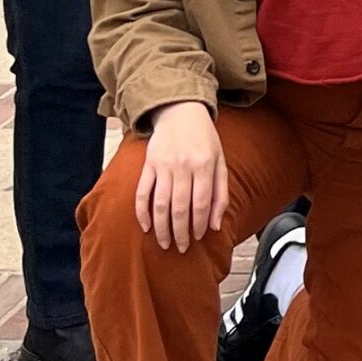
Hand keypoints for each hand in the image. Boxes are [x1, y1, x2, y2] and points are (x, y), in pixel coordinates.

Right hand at [136, 101, 227, 251]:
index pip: (201, 203)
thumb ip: (220, 193)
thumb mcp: (220, 162)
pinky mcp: (148, 165)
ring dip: (161, 228)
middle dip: (180, 232)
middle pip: (179, 207)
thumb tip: (215, 225)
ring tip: (165, 244)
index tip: (198, 238)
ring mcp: (163, 166)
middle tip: (181, 248)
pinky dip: (142, 212)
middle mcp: (183, 166)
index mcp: (204, 165)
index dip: (199, 224)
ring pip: (160, 204)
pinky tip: (146, 227)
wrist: (181, 112)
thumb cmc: (205, 140)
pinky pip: (142, 192)